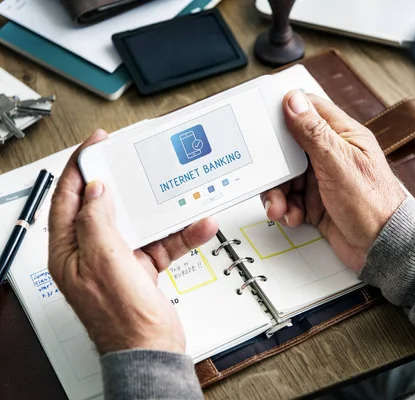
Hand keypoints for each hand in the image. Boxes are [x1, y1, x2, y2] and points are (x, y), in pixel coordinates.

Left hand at [48, 130, 218, 354]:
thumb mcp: (104, 261)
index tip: (96, 145)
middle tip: (137, 161)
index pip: (68, 198)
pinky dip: (182, 234)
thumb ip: (97, 221)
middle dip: (125, 183)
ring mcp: (119, 260)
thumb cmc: (121, 319)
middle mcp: (92, 253)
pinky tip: (198, 226)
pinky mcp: (144, 267)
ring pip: (140, 222)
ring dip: (163, 211)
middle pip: (106, 206)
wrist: (152, 349)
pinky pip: (163, 242)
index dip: (81, 167)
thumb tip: (97, 190)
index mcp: (70, 250)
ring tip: (179, 195)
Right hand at [261, 91, 405, 271]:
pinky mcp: (316, 202)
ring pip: (286, 176)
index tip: (266, 124)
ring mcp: (323, 179)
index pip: (309, 110)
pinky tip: (293, 216)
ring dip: (278, 192)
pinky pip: (290, 199)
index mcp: (343, 136)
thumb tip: (294, 101)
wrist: (382, 249)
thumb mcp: (339, 164)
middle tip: (270, 178)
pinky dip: (286, 208)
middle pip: (290, 147)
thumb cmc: (374, 206)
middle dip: (276, 166)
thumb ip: (315, 133)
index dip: (285, 113)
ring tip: (279, 207)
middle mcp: (332, 155)